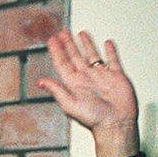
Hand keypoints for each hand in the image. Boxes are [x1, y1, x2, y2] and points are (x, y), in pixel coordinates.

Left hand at [39, 30, 138, 154]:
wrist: (116, 123)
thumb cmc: (93, 118)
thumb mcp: (70, 104)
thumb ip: (56, 91)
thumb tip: (40, 82)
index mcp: (74, 84)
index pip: (62, 63)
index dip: (57, 51)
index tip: (52, 40)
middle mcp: (86, 78)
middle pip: (75, 56)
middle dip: (69, 44)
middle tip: (62, 33)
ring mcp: (101, 76)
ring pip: (92, 55)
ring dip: (86, 44)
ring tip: (81, 33)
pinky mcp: (116, 76)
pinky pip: (112, 60)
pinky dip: (110, 51)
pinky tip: (107, 43)